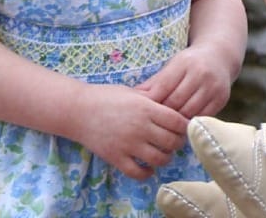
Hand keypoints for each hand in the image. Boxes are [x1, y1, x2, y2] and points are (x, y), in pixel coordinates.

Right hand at [69, 82, 187, 178]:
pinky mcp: (116, 158)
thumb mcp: (136, 92)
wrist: (79, 110)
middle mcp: (141, 127)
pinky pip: (137, 172)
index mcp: (148, 108)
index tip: (187, 127)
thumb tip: (175, 104)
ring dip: (166, 158)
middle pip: (171, 141)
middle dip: (179, 143)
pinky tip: (149, 168)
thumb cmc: (108, 96)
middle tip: (178, 141)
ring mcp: (128, 144)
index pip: (177, 121)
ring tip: (165, 154)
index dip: (186, 126)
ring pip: (158, 158)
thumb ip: (155, 99)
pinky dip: (147, 173)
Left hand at [137, 45, 232, 119]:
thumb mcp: (173, 65)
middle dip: (162, 114)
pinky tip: (181, 127)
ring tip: (164, 129)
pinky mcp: (222, 98)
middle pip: (175, 102)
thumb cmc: (190, 63)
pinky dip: (190, 123)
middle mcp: (201, 73)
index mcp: (185, 63)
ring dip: (175, 122)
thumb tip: (132, 97)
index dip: (151, 102)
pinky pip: (202, 117)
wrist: (220, 56)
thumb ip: (155, 82)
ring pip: (188, 112)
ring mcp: (213, 86)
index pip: (163, 87)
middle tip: (151, 125)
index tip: (141, 113)